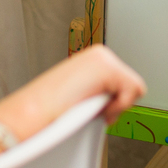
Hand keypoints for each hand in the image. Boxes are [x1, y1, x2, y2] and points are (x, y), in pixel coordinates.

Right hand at [0, 43, 146, 140]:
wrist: (32, 114)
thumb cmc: (50, 112)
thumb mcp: (82, 96)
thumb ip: (99, 93)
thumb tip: (114, 102)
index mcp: (94, 59)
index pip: (122, 84)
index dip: (111, 102)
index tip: (90, 109)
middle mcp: (101, 54)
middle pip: (132, 86)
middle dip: (115, 103)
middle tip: (89, 109)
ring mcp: (105, 58)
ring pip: (135, 89)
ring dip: (115, 105)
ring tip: (89, 108)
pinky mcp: (108, 68)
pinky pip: (133, 93)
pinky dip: (117, 106)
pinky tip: (95, 108)